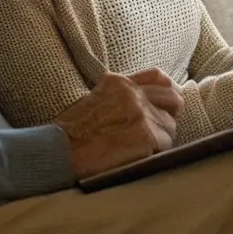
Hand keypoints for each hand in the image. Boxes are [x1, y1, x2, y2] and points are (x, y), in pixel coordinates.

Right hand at [56, 71, 178, 178]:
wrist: (59, 152)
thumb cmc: (72, 134)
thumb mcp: (95, 101)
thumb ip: (121, 98)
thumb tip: (146, 105)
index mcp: (119, 82)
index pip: (158, 77)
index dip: (167, 92)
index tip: (166, 106)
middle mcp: (132, 92)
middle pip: (173, 99)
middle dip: (170, 115)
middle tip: (160, 131)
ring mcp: (141, 112)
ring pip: (170, 126)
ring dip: (159, 140)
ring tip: (137, 149)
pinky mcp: (146, 134)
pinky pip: (165, 144)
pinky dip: (155, 153)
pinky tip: (135, 157)